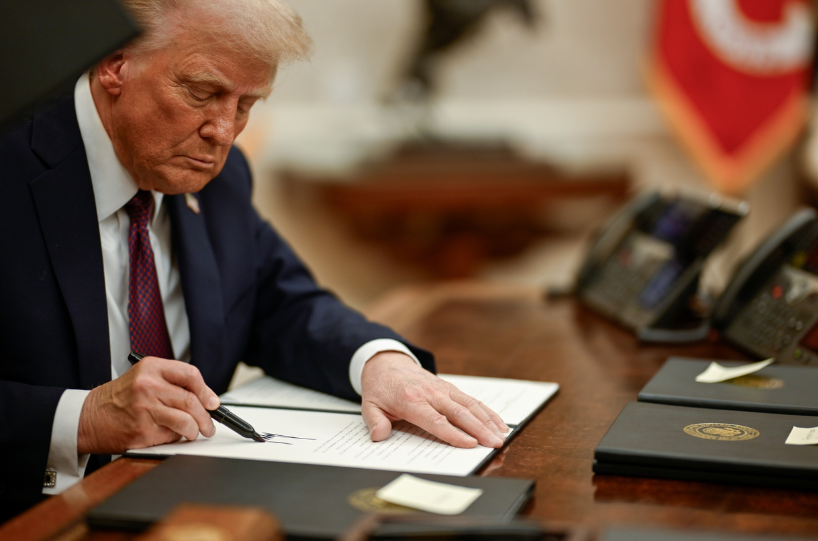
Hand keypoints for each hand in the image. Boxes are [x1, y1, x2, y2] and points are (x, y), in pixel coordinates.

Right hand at [77, 356, 219, 453]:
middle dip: (206, 417)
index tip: (212, 402)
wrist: (87, 417)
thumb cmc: (119, 398)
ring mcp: (144, 410)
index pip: (190, 375)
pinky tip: (168, 435)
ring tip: (194, 432)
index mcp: (150, 368)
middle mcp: (147, 386)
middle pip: (191, 401)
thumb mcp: (143, 377)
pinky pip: (170, 437)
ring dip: (195, 430)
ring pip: (185, 422)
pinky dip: (175, 438)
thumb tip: (205, 398)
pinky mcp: (142, 432)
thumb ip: (171, 382)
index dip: (206, 390)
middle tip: (209, 425)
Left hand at [360, 352, 508, 447]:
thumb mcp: (369, 405)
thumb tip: (379, 436)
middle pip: (459, 413)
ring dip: (487, 421)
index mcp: (411, 401)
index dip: (453, 434)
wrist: (386, 362)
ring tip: (502, 436)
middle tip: (495, 444)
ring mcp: (443, 389)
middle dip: (479, 430)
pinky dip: (487, 411)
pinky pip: (471, 400)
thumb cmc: (380, 387)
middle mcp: (431, 393)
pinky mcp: (450, 388)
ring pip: (470, 405)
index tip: (470, 444)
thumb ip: (375, 422)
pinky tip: (499, 422)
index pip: (436, 421)